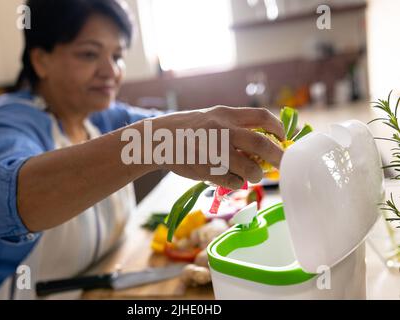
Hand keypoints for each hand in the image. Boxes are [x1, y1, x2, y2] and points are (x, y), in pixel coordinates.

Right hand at [154, 106, 284, 189]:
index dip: (278, 128)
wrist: (158, 140)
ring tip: (253, 175)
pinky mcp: (206, 170)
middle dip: (278, 157)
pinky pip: (233, 181)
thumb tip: (263, 144)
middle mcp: (222, 130)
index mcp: (225, 114)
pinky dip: (237, 182)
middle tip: (282, 165)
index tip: (283, 138)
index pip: (261, 116)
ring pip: (249, 168)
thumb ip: (235, 127)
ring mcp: (213, 151)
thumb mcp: (212, 118)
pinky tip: (231, 179)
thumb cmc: (188, 129)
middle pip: (261, 144)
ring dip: (256, 175)